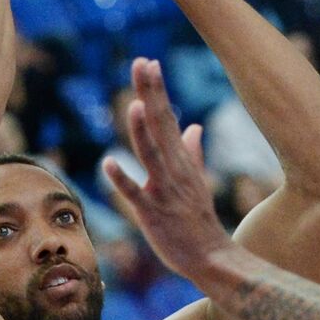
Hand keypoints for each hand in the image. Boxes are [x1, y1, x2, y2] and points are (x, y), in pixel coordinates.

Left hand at [102, 58, 231, 278]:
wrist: (212, 257)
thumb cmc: (200, 221)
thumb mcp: (198, 181)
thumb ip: (193, 153)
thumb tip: (194, 127)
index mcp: (181, 161)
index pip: (167, 118)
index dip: (156, 91)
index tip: (148, 63)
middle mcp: (174, 170)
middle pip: (160, 126)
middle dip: (151, 95)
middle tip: (142, 64)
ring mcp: (164, 191)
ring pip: (151, 155)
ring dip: (142, 131)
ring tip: (133, 104)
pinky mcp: (153, 213)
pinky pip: (136, 194)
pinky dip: (123, 179)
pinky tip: (108, 163)